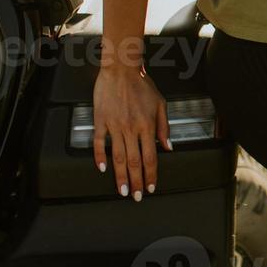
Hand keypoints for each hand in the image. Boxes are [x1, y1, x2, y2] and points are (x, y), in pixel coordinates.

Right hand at [92, 63, 170, 199]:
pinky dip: (99, 157)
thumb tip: (168, 146)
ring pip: (117, 157)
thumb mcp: (160, 104)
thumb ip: (164, 127)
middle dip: (136, 182)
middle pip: (134, 162)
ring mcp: (114, 126)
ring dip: (120, 176)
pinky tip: (102, 168)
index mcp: (147, 125)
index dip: (151, 174)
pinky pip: (99, 143)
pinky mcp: (101, 121)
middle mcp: (131, 128)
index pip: (150, 157)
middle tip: (136, 196)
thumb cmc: (142, 84)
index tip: (151, 187)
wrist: (121, 69)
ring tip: (122, 190)